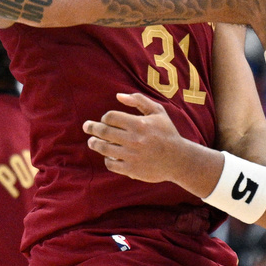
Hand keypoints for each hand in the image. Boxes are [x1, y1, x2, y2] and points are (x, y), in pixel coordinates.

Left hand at [83, 93, 201, 184]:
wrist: (178, 159)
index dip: (105, 117)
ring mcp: (131, 155)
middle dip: (92, 128)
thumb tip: (118, 95)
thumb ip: (138, 100)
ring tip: (92, 142)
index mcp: (139, 124)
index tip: (105, 120)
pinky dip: (107, 159)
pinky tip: (108, 155)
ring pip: (104, 148)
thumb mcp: (158, 111)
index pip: (111, 117)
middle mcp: (134, 139)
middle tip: (87, 127)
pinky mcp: (131, 169)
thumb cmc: (166, 132)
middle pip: (104, 131)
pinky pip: (111, 164)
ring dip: (95, 143)